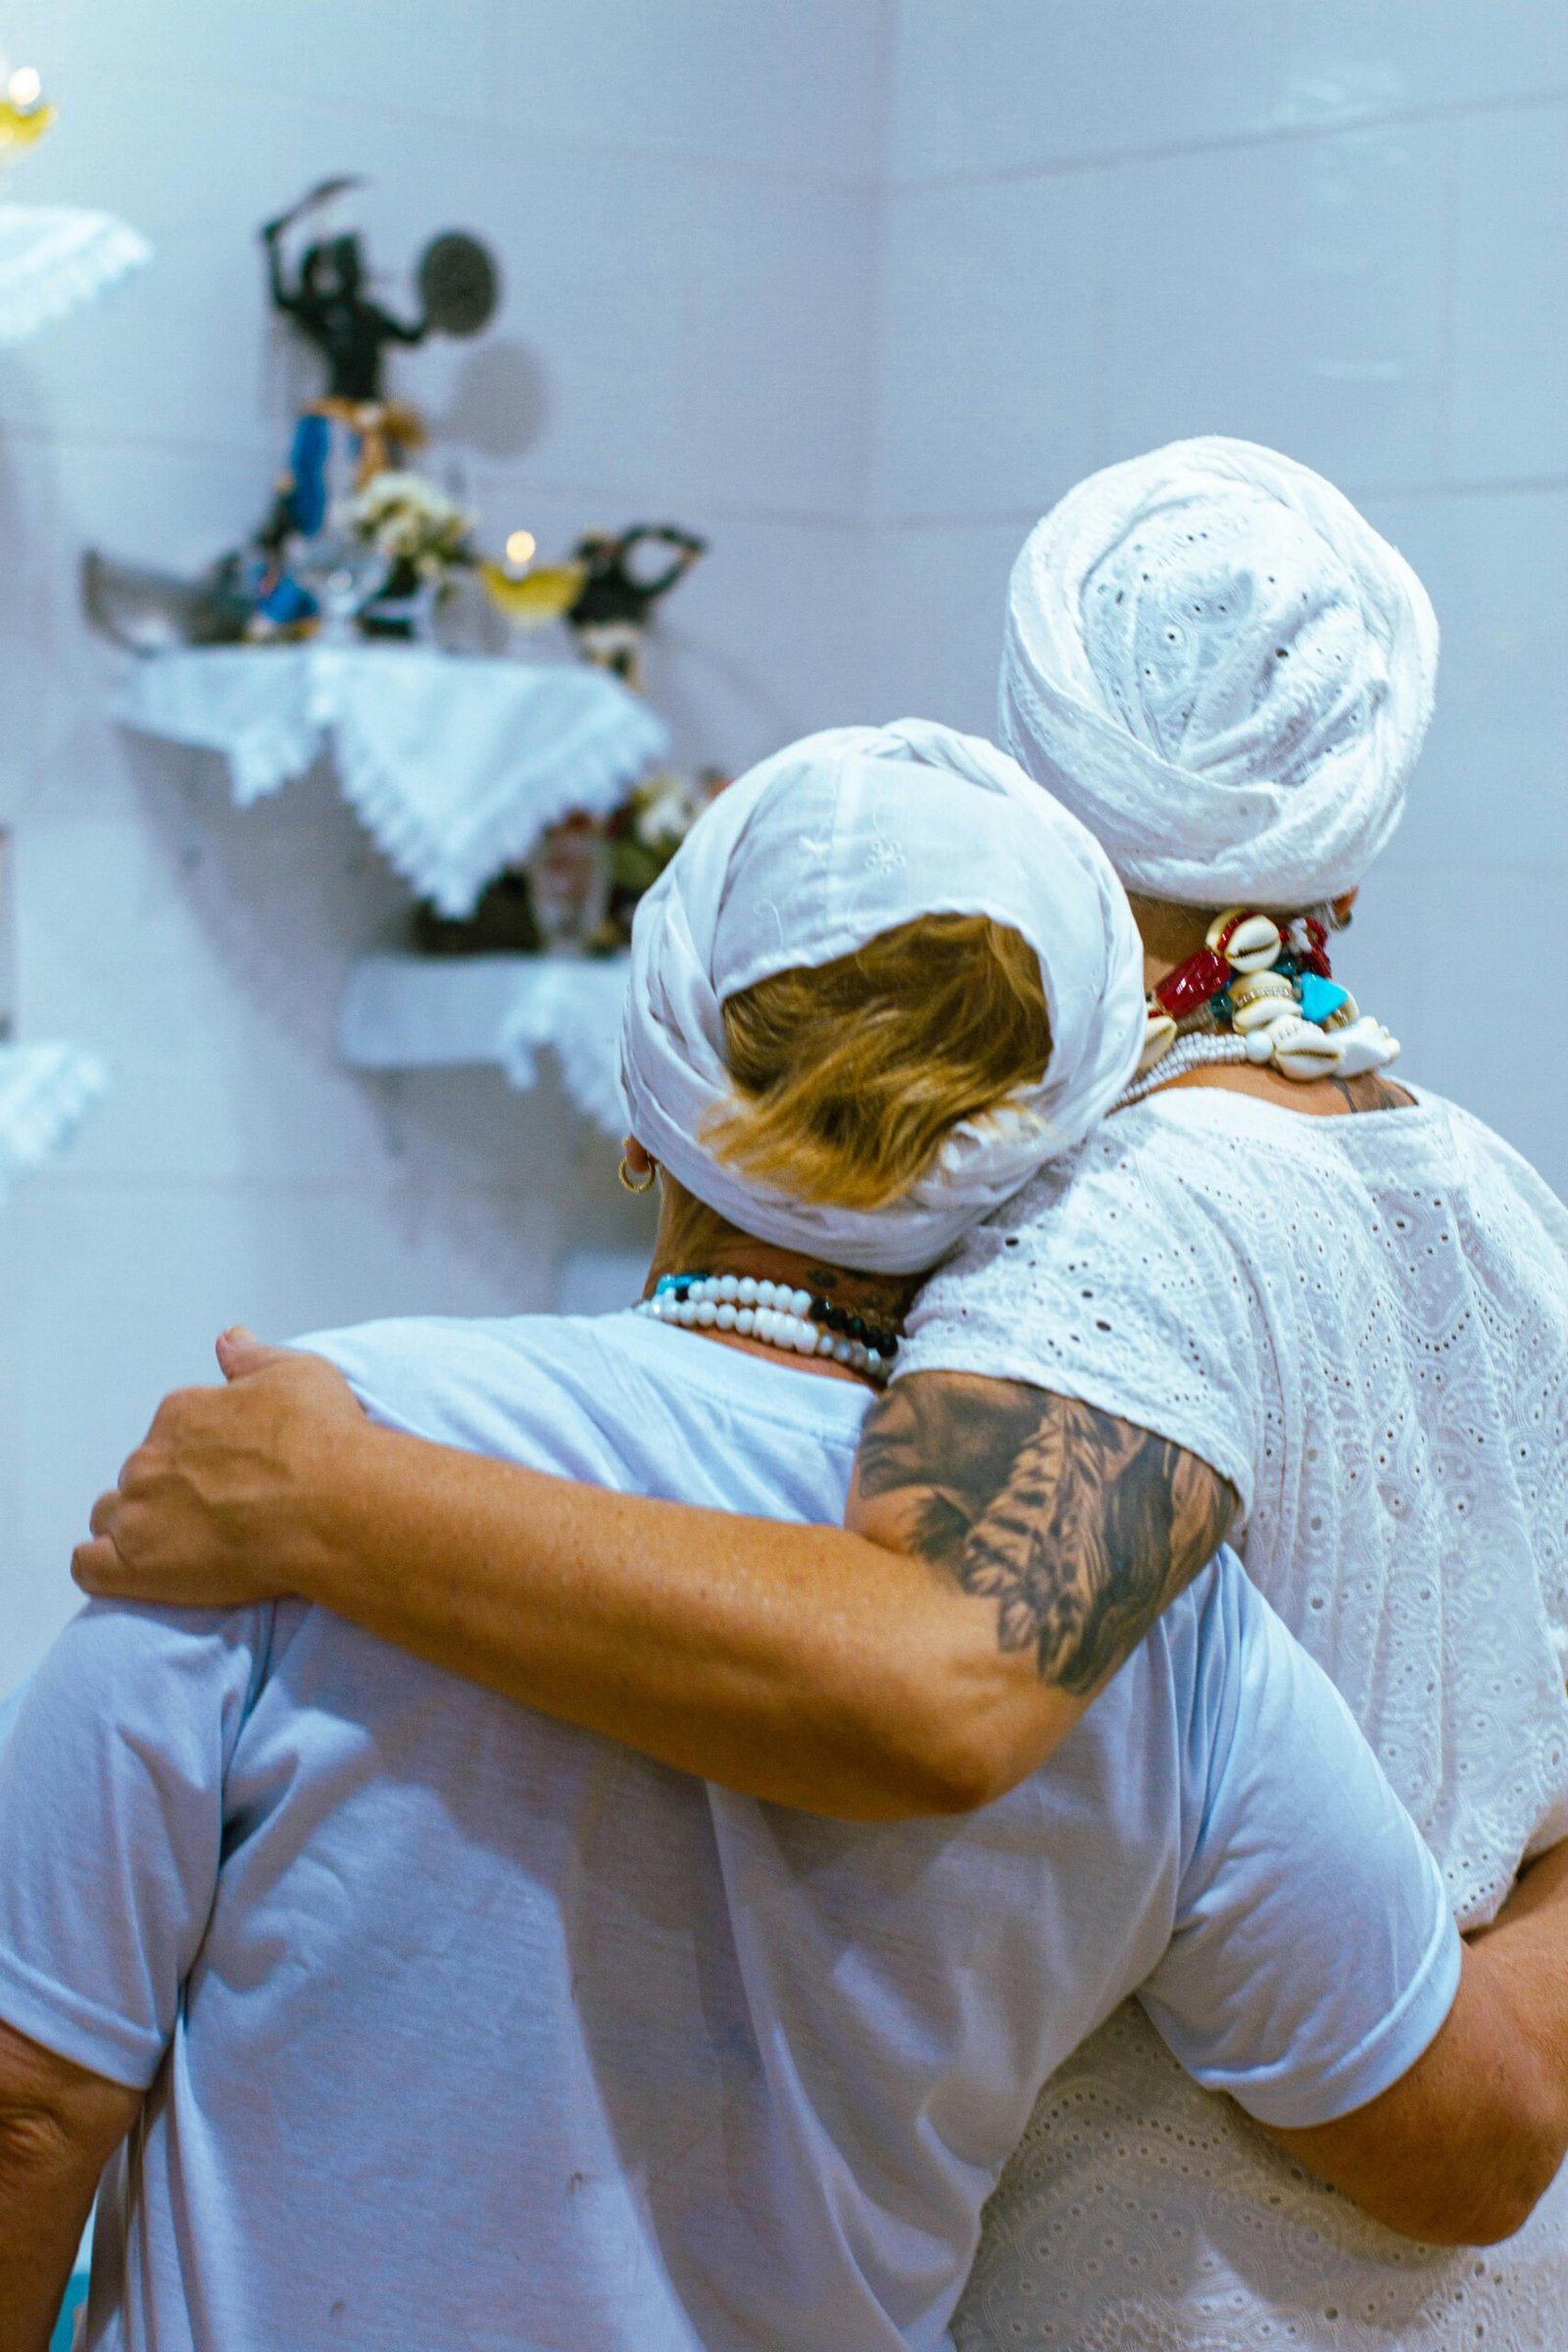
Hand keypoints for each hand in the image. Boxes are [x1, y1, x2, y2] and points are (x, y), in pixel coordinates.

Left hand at [72, 1328, 367, 1608]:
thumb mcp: (299, 1373)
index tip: (230, 1474)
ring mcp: (139, 1511)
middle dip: (168, 1492)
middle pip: (142, 1475)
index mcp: (182, 1413)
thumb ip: (252, 1357)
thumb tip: (228, 1339)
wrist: (335, 1506)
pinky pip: (89, 1566)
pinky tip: (131, 1571)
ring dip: (136, 1527)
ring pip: (112, 1517)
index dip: (198, 1456)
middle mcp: (152, 1457)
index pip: (170, 1432)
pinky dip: (103, 1568)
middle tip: (217, 1514)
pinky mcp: (136, 1563)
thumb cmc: (324, 1439)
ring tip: (181, 1546)